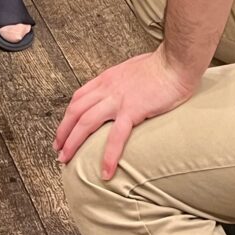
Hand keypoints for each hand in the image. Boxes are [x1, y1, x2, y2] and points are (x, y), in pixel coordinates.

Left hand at [54, 47, 198, 179]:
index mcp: (107, 78)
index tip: (62, 132)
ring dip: (73, 143)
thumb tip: (119, 92)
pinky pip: (116, 136)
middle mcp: (108, 87)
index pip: (78, 98)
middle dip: (63, 132)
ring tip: (66, 161)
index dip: (67, 117)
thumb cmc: (160, 66)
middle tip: (58, 151)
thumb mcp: (132, 70)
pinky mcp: (133, 110)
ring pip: (87, 123)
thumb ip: (121, 82)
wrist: (176, 62)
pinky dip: (109, 156)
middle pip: (76, 111)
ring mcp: (118, 99)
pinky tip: (105, 173)